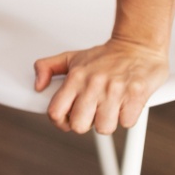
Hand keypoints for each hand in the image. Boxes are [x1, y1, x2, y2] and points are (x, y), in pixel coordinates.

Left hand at [33, 38, 168, 133]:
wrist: (137, 46)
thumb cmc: (105, 56)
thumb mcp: (71, 57)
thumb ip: (47, 67)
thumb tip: (38, 85)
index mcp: (75, 78)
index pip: (56, 111)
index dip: (60, 122)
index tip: (67, 120)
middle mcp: (93, 85)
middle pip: (79, 125)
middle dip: (85, 124)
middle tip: (91, 112)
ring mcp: (114, 91)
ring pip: (104, 128)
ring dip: (107, 122)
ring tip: (109, 108)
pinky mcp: (136, 96)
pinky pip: (126, 122)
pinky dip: (126, 117)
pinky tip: (124, 104)